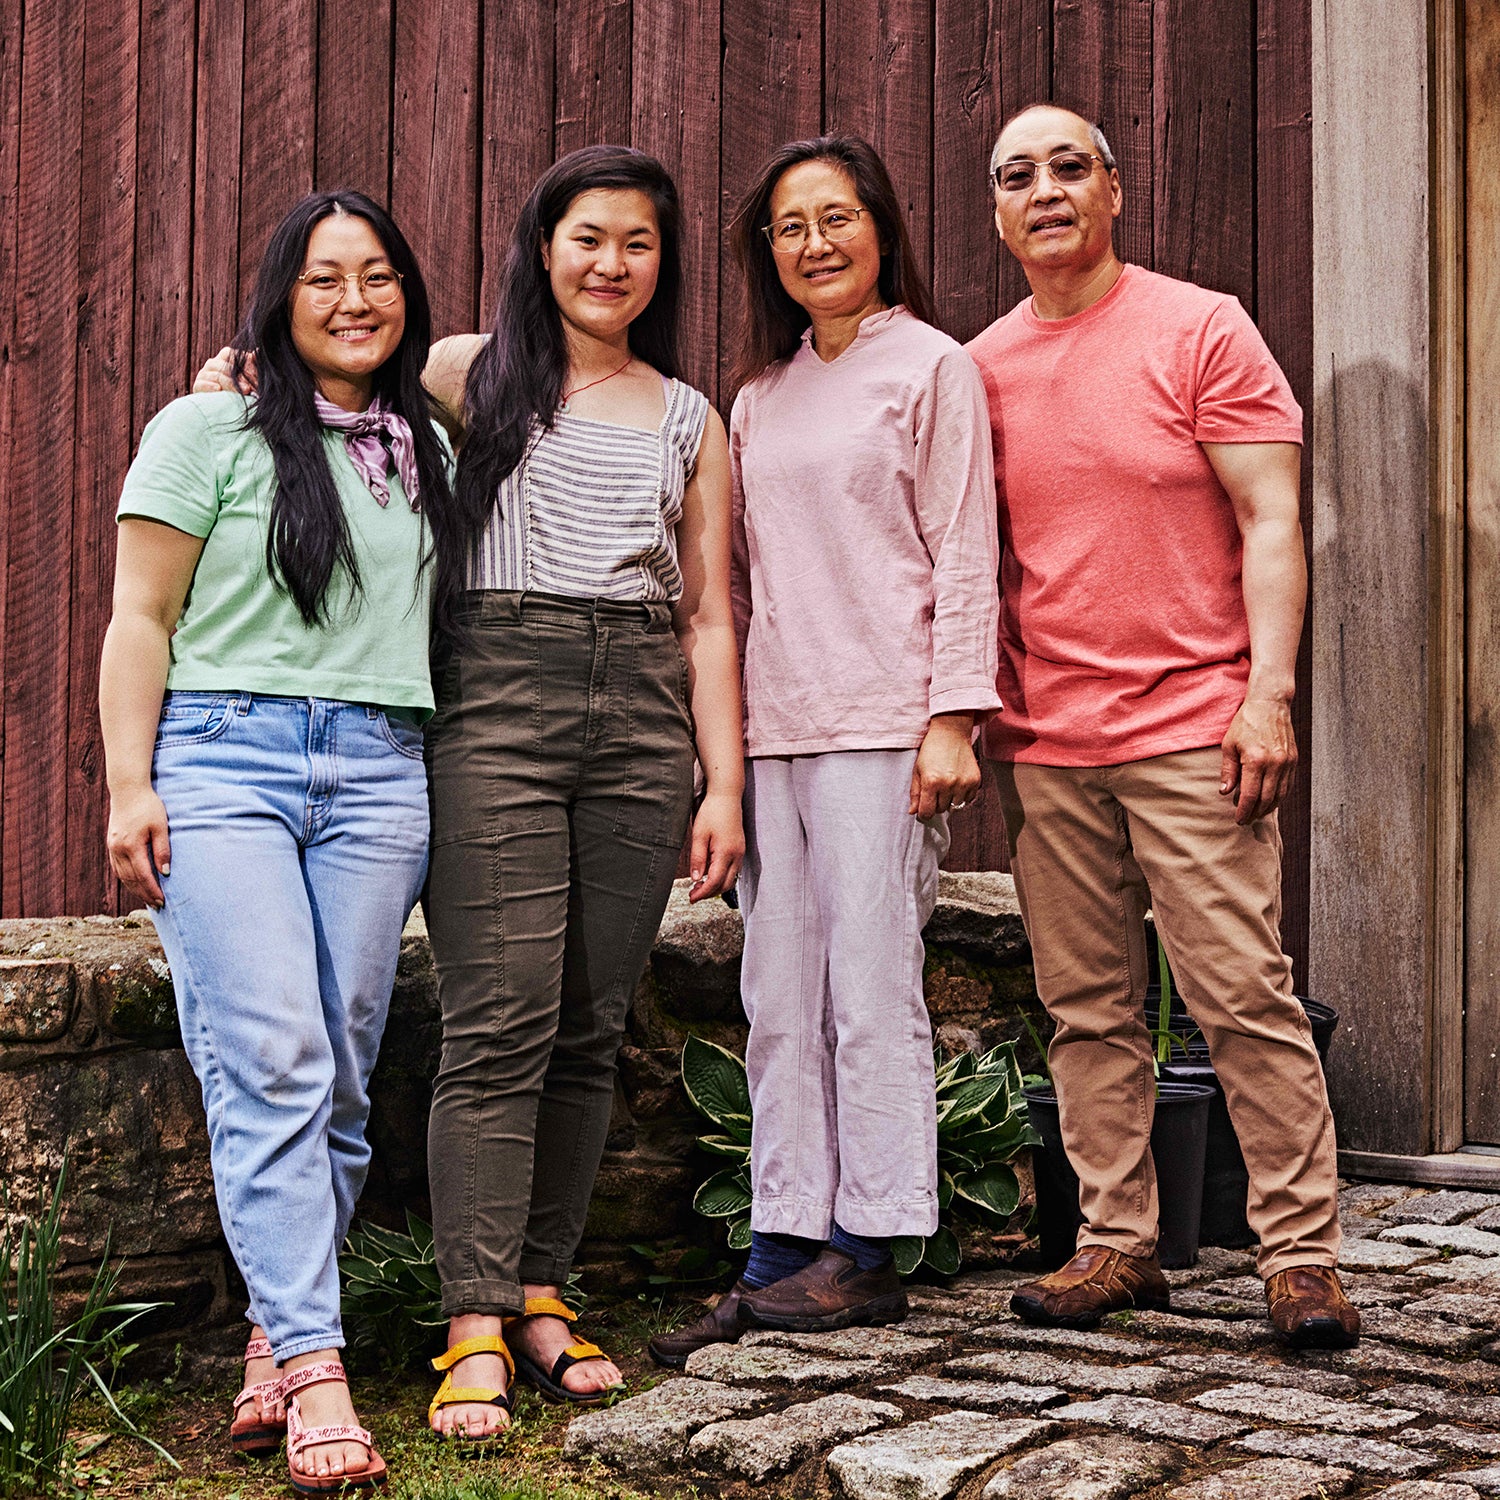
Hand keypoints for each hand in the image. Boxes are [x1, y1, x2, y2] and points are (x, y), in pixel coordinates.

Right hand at [106, 786, 171, 907]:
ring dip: (135, 889)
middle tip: (159, 905)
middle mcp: (118, 849)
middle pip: (131, 879)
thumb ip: (162, 850)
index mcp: (130, 845)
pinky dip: (127, 879)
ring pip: (123, 875)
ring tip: (148, 898)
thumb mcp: (161, 826)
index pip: (143, 875)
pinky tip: (136, 884)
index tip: (163, 900)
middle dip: (145, 893)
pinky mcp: (111, 845)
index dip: (152, 890)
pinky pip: (118, 868)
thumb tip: (165, 872)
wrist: (128, 791)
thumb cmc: (148, 806)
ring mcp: (112, 847)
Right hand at [192, 346, 256, 394]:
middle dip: (237, 378)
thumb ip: (253, 364)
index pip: (229, 353)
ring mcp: (204, 374)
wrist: (223, 409)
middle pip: (223, 366)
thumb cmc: (240, 389)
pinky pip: (202, 383)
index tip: (253, 373)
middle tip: (249, 388)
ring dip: (230, 384)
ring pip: (216, 375)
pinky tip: (218, 389)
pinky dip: (210, 386)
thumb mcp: (248, 377)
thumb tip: (257, 352)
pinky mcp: (198, 385)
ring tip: (242, 391)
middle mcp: (212, 364)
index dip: (240, 362)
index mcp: (223, 358)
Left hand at [687, 789, 744, 902]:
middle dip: (710, 893)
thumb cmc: (712, 811)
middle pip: (726, 885)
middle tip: (693, 894)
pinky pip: (734, 870)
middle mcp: (737, 855)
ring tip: (699, 885)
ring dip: (716, 885)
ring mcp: (741, 852)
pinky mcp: (740, 849)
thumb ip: (698, 858)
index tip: (691, 898)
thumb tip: (696, 879)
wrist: (727, 795)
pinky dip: (722, 876)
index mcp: (726, 852)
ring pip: (731, 879)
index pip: (715, 882)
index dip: (702, 893)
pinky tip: (709, 872)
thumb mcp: (699, 834)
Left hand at [909, 713, 980, 818]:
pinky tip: (957, 783)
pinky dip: (962, 796)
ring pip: (955, 807)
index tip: (923, 811)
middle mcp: (949, 785)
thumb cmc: (931, 750)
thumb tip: (913, 812)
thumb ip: (915, 793)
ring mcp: (964, 783)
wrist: (951, 733)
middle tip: (935, 790)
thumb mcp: (917, 770)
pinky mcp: (975, 781)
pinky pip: (968, 800)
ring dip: (949, 800)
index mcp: (931, 782)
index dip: (923, 814)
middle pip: (940, 810)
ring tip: (946, 785)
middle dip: (935, 804)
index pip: (927, 812)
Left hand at [1219, 696, 1296, 823]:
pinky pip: (1288, 785)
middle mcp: (1275, 764)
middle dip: (1256, 813)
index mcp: (1256, 760)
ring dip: (1269, 807)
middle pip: (1267, 799)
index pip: (1250, 795)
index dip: (1244, 810)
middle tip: (1246, 820)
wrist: (1270, 704)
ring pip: (1281, 795)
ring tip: (1257, 813)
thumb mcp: (1229, 744)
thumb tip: (1225, 792)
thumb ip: (1228, 770)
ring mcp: (1287, 762)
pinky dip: (1279, 796)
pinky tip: (1270, 800)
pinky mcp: (1294, 760)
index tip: (1238, 819)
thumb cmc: (1246, 723)